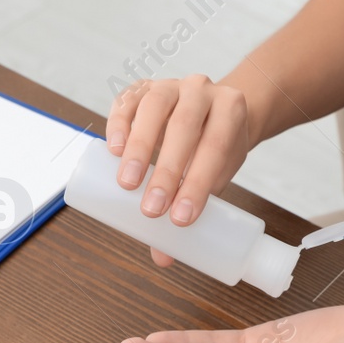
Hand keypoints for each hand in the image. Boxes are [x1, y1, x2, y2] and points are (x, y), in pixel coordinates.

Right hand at [105, 75, 253, 265]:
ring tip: (127, 184)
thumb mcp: (216, 173)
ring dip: (139, 148)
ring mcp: (170, 85)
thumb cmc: (215, 147)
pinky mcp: (141, 88)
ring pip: (154, 107)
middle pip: (184, 126)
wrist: (213, 110)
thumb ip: (192, 207)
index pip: (216, 146)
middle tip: (150, 210)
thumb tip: (163, 258)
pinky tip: (113, 150)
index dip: (198, 184)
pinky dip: (119, 124)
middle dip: (167, 171)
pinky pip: (128, 100)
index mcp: (230, 110)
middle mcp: (201, 89)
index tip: (181, 220)